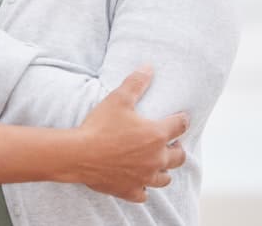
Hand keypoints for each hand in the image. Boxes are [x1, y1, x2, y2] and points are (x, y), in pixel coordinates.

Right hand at [75, 67, 188, 201]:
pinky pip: (144, 194)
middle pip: (179, 157)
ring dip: (164, 169)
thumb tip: (149, 67)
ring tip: (158, 162)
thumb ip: (136, 82)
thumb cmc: (100, 125)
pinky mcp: (130, 190)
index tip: (181, 118)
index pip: (180, 126)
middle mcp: (156, 159)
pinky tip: (139, 181)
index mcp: (157, 135)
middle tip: (172, 143)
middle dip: (178, 148)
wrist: (79, 154)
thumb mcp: (119, 98)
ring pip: (165, 178)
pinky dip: (144, 187)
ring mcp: (144, 177)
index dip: (182, 120)